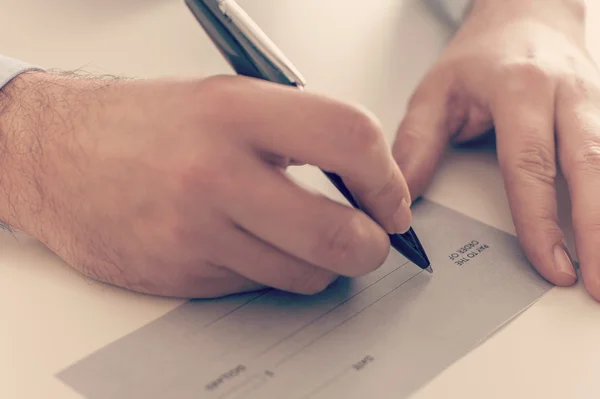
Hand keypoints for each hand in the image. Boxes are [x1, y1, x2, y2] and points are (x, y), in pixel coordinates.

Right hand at [0, 72, 411, 297]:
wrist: (58, 154)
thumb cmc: (145, 123)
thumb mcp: (226, 100)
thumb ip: (299, 133)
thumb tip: (364, 180)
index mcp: (236, 114)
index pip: (350, 138)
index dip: (386, 177)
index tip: (390, 197)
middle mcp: (216, 174)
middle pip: (338, 234)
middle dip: (371, 246)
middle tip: (371, 238)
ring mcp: (198, 232)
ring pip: (304, 275)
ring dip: (319, 264)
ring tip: (301, 237)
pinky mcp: (184, 273)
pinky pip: (258, 286)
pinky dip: (269, 271)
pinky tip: (245, 243)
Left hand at [393, 0, 599, 298]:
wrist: (525, 15)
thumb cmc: (481, 55)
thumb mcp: (436, 93)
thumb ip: (416, 146)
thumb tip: (401, 201)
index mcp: (520, 90)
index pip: (531, 165)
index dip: (541, 221)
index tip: (550, 264)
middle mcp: (568, 95)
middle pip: (592, 168)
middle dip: (598, 232)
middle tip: (597, 285)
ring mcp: (596, 103)